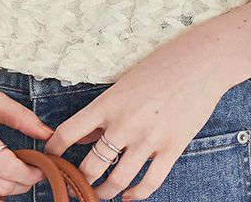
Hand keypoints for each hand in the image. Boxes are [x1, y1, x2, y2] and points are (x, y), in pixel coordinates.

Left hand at [42, 30, 224, 200]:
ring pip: (116, 181)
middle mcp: (125, 123)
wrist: (201, 62)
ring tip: (100, 195)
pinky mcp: (172, 148)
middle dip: (79, 179)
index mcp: (108, 102)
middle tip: (77, 183)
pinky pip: (149, 183)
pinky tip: (130, 195)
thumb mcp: (126, 83)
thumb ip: (106, 112)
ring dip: (104, 193)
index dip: (54, 151)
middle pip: (90, 166)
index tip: (50, 158)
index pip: (68, 133)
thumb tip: (87, 137)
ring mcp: (149, 138)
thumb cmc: (162, 65)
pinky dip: (136, 195)